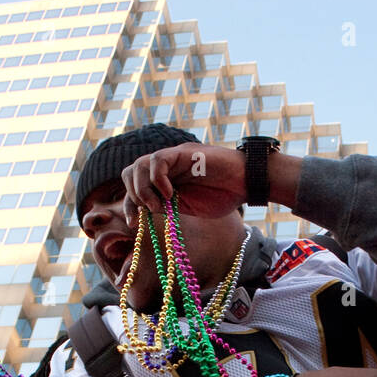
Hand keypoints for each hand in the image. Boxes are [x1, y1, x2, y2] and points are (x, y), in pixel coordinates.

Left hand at [121, 142, 247, 217]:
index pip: (134, 188)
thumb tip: (146, 211)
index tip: (134, 224)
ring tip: (158, 205)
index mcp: (164, 181)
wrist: (247, 182)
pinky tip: (171, 194)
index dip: (129, 205)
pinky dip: (158, 179)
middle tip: (150, 212)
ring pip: (139, 165)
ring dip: (143, 189)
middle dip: (133, 196)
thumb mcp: (189, 207)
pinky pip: (158, 160)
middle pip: (129, 173)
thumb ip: (167, 208)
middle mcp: (164, 168)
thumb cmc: (223, 196)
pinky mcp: (183, 152)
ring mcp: (173, 158)